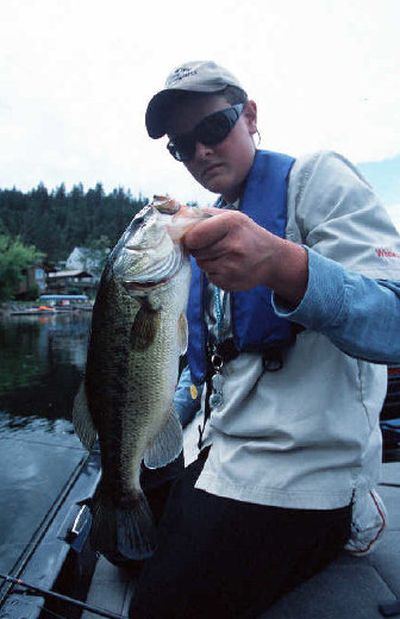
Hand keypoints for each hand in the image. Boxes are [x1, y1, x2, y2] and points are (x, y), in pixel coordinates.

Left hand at [182, 207, 307, 303]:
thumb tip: (174, 212)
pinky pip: (209, 277)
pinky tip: (228, 266)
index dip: (190, 238)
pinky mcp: (231, 282)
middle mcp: (233, 245)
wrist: (272, 259)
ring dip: (207, 260)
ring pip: (201, 264)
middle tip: (215, 245)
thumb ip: (202, 214)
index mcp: (232, 223)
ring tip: (224, 255)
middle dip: (199, 249)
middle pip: (195, 251)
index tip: (194, 238)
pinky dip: (214, 272)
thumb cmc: (245, 234)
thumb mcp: (230, 217)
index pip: (194, 236)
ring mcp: (233, 266)